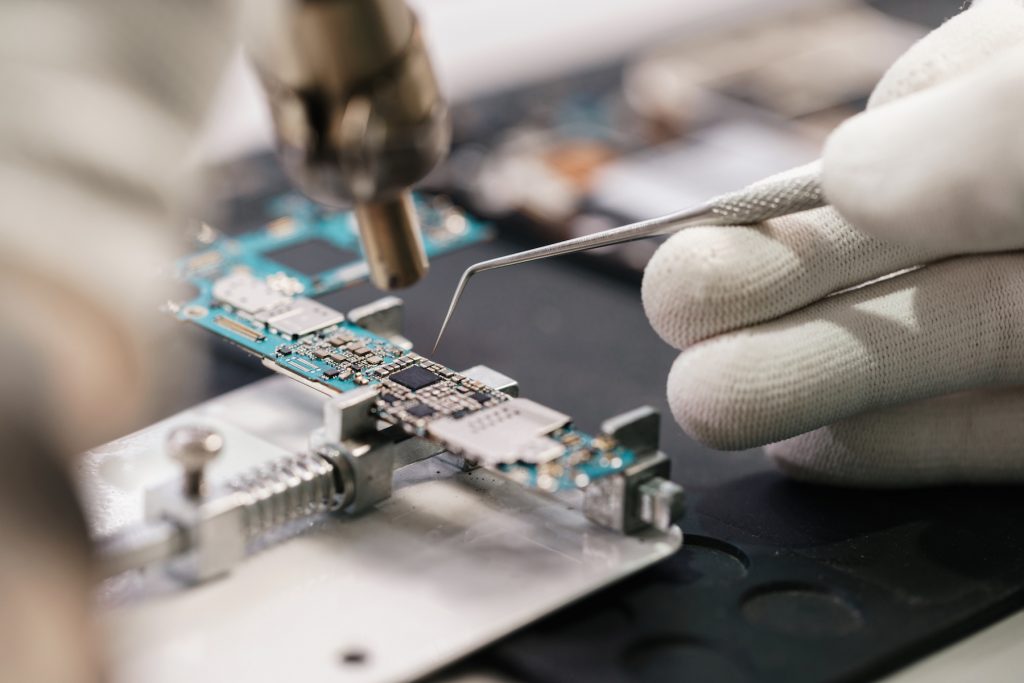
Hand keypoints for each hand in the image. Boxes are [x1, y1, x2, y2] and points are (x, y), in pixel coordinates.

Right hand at [642, 0, 1023, 485]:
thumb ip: (943, 140)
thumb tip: (846, 186)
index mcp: (1017, 106)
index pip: (886, 147)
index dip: (780, 204)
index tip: (703, 245)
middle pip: (880, 255)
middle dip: (764, 295)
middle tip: (681, 315)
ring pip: (923, 349)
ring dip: (804, 383)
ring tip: (709, 401)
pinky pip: (994, 434)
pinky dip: (906, 448)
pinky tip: (819, 451)